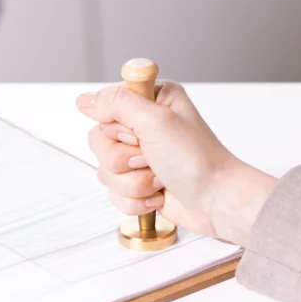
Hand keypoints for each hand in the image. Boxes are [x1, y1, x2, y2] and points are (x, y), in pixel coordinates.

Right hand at [75, 81, 276, 246]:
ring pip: (104, 170)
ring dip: (132, 182)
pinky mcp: (138, 182)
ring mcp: (139, 156)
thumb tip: (84, 100)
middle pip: (99, 142)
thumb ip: (117, 103)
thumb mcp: (156, 121)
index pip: (104, 108)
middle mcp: (142, 126)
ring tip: (159, 179)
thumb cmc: (197, 160)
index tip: (140, 135)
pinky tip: (157, 195)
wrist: (216, 201)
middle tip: (152, 158)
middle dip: (124, 159)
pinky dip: (135, 199)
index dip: (117, 128)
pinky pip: (113, 193)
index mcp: (150, 101)